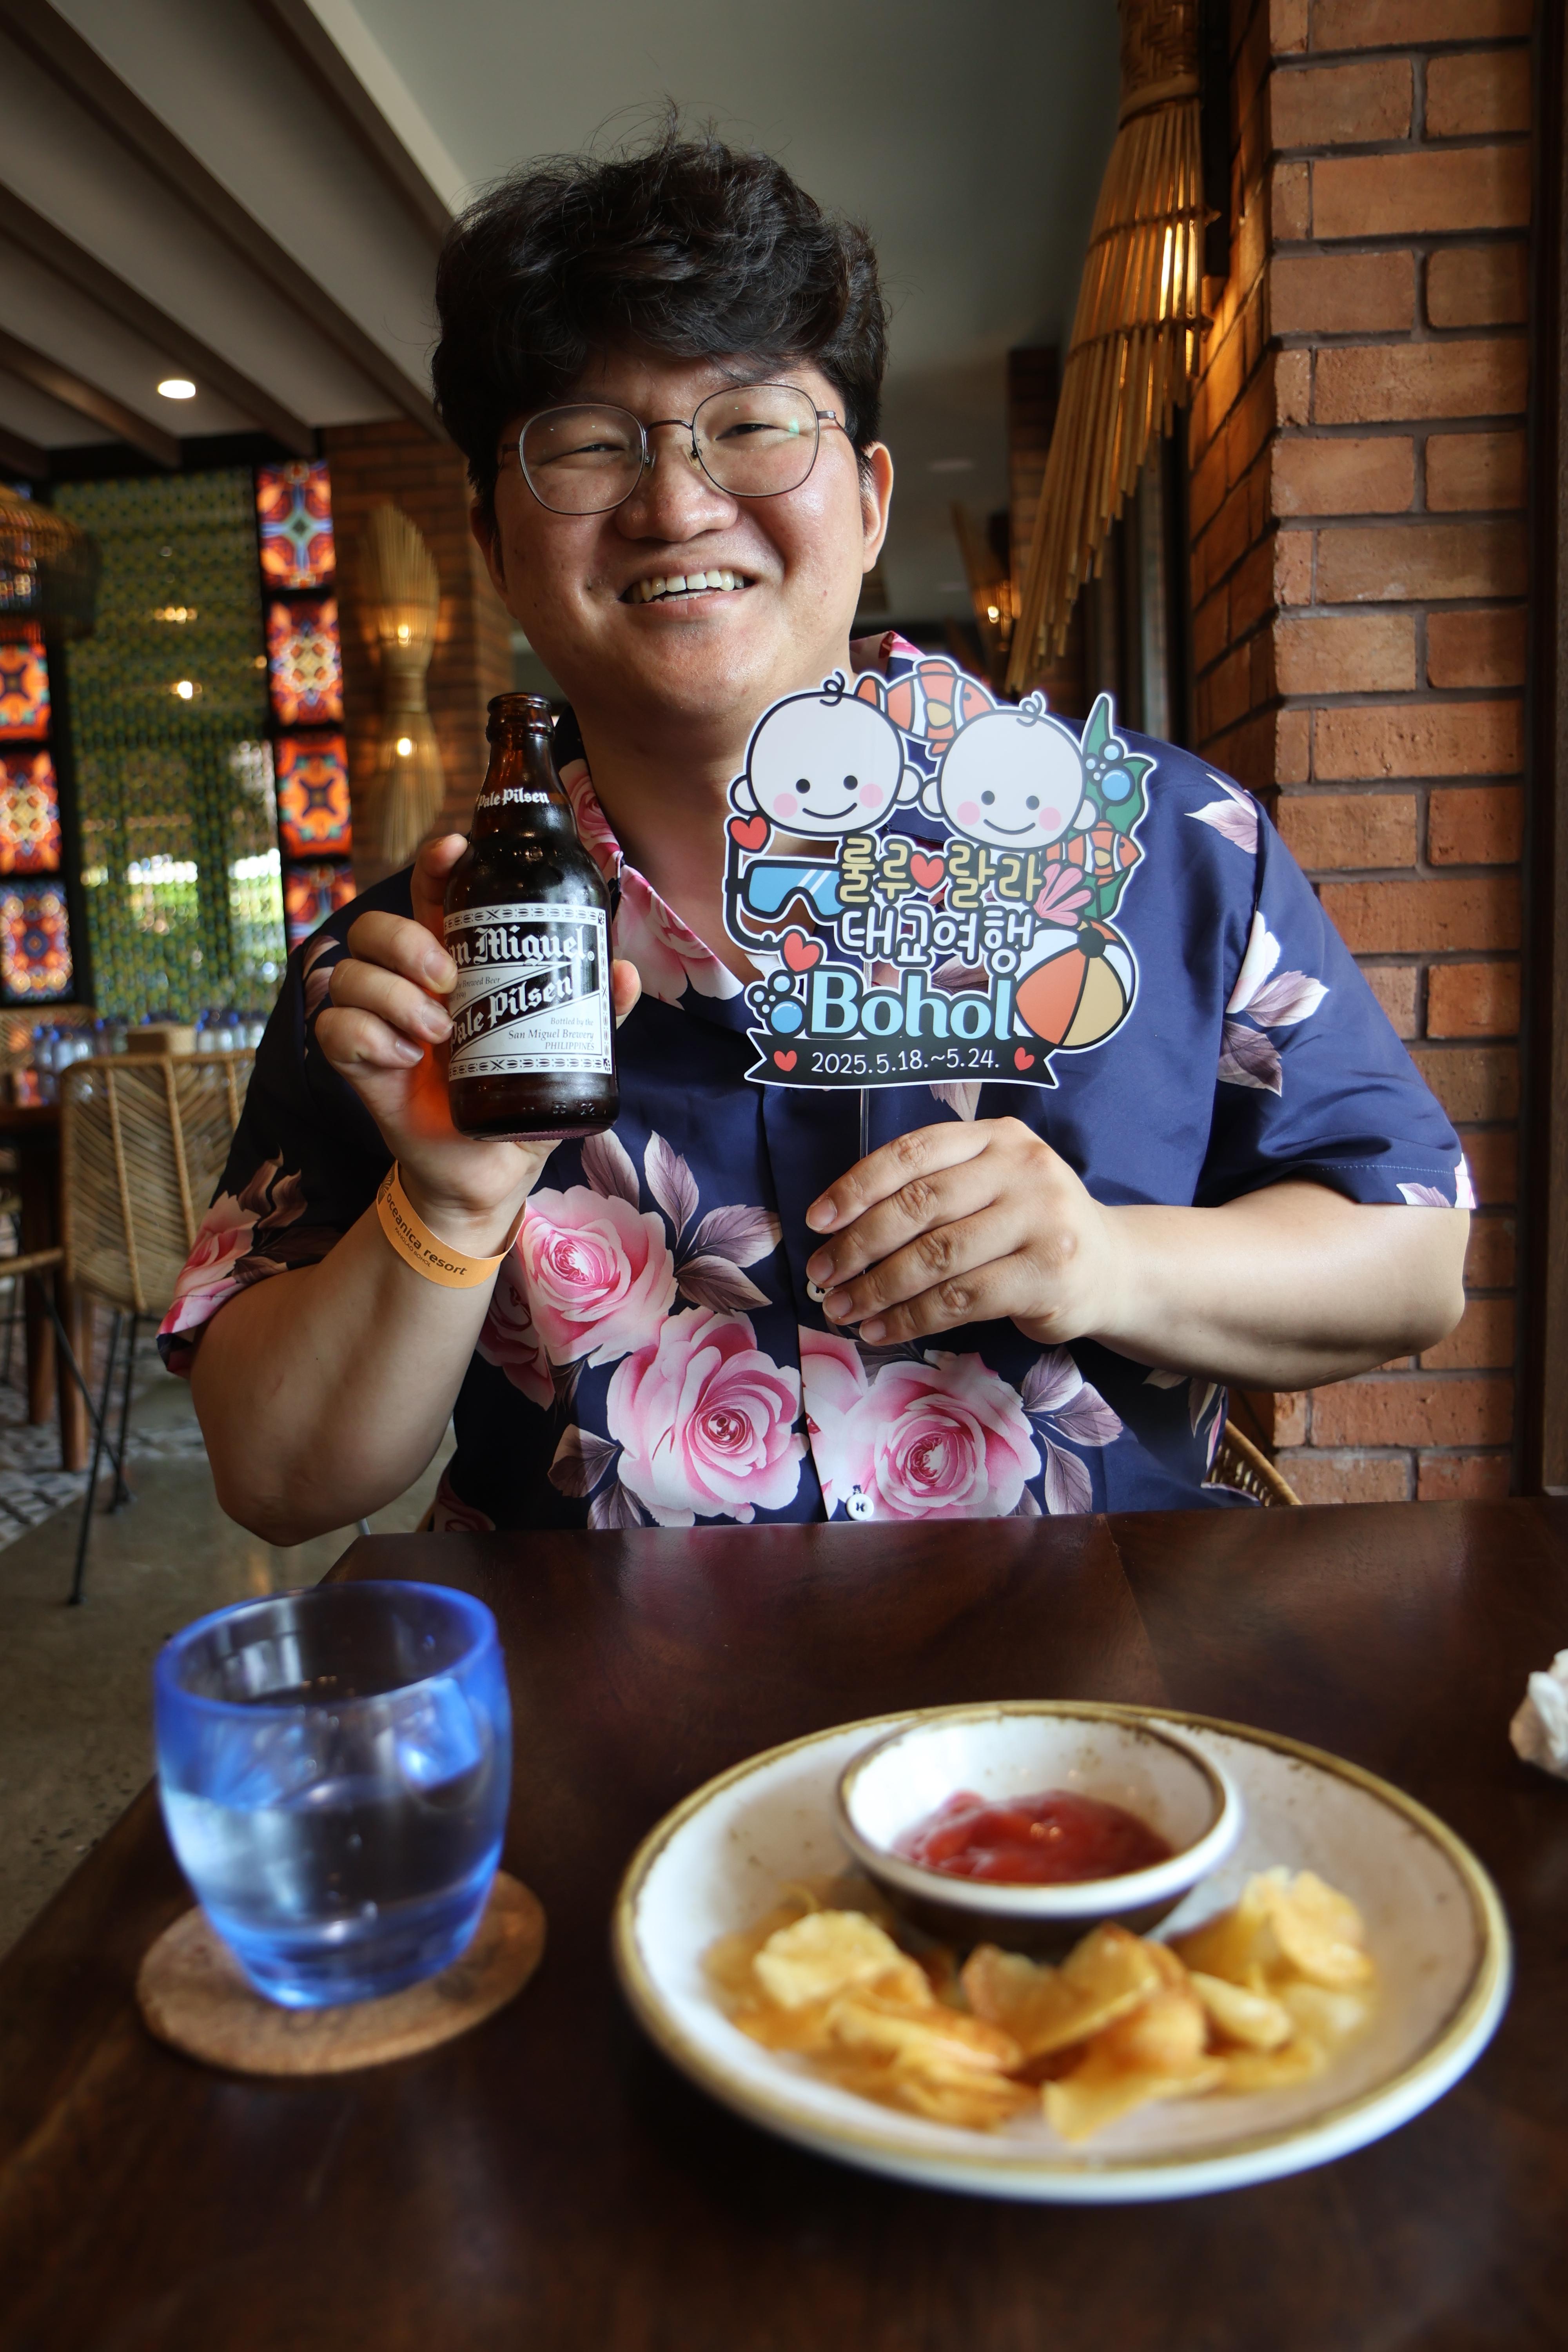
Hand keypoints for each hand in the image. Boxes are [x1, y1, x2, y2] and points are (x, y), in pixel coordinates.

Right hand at [315, 834, 640, 1252]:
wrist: (486, 1170)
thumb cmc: (518, 1093)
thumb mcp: (563, 1048)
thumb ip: (594, 1010)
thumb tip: (624, 972)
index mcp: (455, 963)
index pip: (431, 896)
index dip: (435, 866)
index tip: (456, 850)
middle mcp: (408, 984)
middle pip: (376, 926)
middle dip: (407, 942)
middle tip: (449, 980)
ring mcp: (378, 1021)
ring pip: (349, 972)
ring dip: (391, 997)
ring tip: (437, 1035)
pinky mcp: (358, 1063)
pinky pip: (335, 1028)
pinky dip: (368, 1038)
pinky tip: (403, 1060)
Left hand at [803, 1118, 1122, 1347]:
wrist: (1111, 1267)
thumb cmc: (1028, 1226)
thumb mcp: (990, 1184)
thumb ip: (934, 1188)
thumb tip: (839, 1228)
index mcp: (997, 1135)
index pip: (913, 1152)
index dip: (857, 1186)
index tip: (817, 1221)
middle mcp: (1022, 1168)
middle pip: (919, 1206)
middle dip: (859, 1244)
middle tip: (822, 1275)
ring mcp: (1039, 1220)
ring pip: (935, 1258)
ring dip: (878, 1289)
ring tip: (843, 1310)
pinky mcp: (1046, 1274)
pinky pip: (960, 1299)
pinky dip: (912, 1319)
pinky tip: (882, 1331)